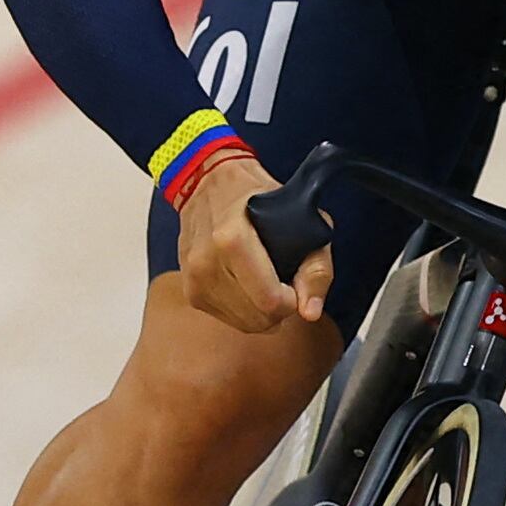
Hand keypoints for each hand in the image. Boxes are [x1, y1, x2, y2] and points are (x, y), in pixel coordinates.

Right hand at [176, 149, 328, 332]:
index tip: (294, 284)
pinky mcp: (190, 290)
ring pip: (243, 324)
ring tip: (265, 281)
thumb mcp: (304, 221)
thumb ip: (316, 268)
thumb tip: (310, 312)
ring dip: (262, 311)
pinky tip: (247, 285)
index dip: (293, 301)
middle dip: (279, 308)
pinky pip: (226, 318)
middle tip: (282, 282)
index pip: (270, 302)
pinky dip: (244, 309)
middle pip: (258, 318)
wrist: (209, 182)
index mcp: (231, 240)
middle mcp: (206, 262)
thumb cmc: (257, 197)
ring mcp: (194, 278)